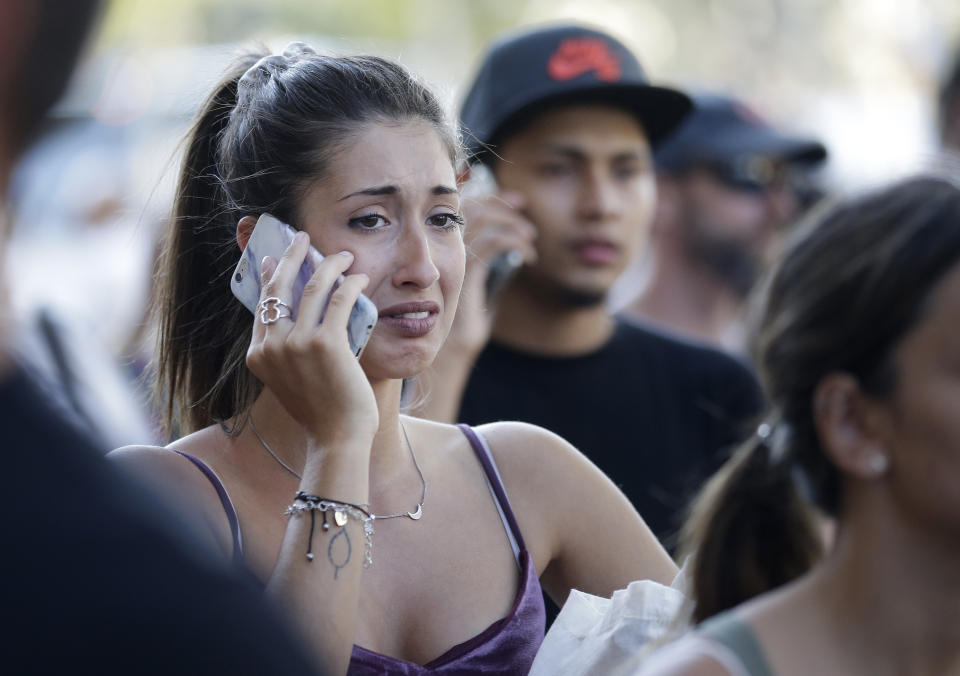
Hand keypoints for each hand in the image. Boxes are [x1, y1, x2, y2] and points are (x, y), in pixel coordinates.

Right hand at [246, 232, 378, 447]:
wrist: (337, 439)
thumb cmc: (322, 410)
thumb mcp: (292, 378)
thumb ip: (286, 349)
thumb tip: (295, 315)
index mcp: (258, 355)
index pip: (262, 304)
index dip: (269, 276)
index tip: (274, 258)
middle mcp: (272, 346)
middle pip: (278, 286)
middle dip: (290, 255)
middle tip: (301, 237)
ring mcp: (297, 344)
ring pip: (312, 287)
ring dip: (330, 264)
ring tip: (344, 255)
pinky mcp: (326, 344)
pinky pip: (340, 300)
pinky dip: (351, 284)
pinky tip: (360, 278)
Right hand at [448, 190, 536, 357]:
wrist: (451, 349)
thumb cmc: (463, 323)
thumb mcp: (477, 288)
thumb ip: (485, 268)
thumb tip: (506, 257)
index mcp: (443, 250)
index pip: (464, 211)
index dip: (490, 200)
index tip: (516, 201)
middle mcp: (442, 249)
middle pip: (472, 208)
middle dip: (501, 203)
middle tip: (523, 205)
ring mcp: (450, 258)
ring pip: (482, 219)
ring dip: (511, 221)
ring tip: (531, 235)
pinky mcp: (464, 271)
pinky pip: (492, 242)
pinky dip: (515, 243)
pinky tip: (529, 258)